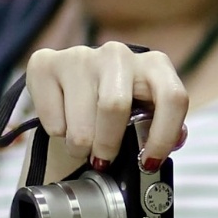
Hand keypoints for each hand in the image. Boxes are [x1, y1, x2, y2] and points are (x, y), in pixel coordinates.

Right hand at [25, 43, 188, 174]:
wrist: (74, 91)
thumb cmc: (119, 110)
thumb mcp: (148, 117)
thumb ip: (164, 129)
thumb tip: (170, 145)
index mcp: (155, 65)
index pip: (172, 98)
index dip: (162, 136)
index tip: (148, 163)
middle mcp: (118, 54)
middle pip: (114, 106)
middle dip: (107, 144)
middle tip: (102, 160)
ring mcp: (80, 55)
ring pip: (81, 121)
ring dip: (80, 146)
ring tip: (82, 146)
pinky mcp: (44, 63)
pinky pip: (52, 117)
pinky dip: (57, 133)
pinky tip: (63, 125)